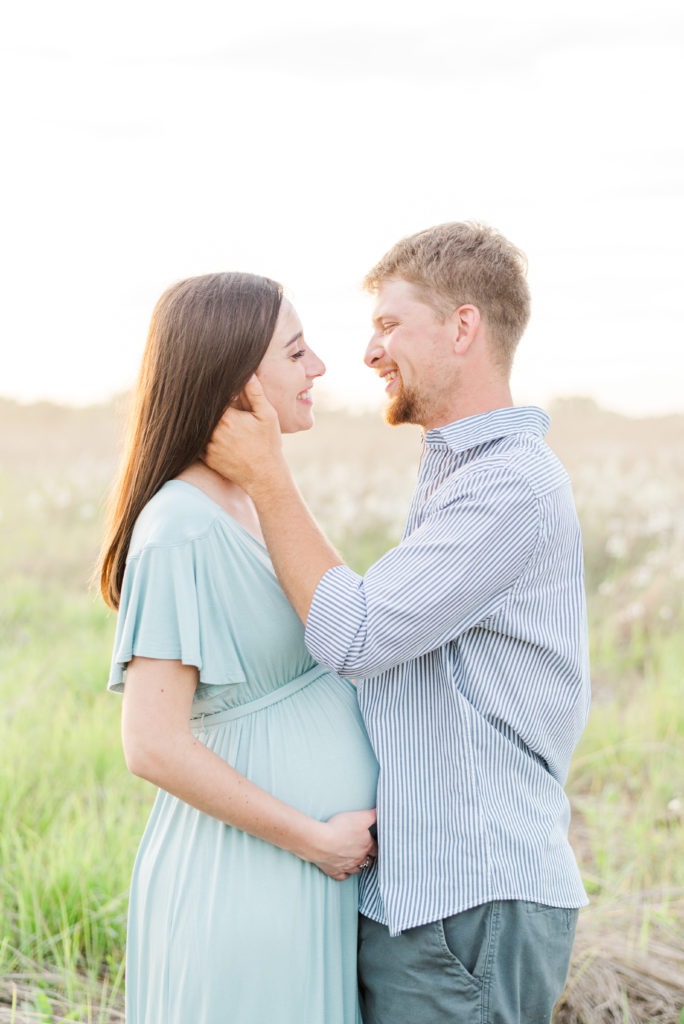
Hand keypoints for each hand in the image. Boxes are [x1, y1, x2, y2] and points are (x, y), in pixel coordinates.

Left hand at [205, 376, 283, 491]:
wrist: (264, 476)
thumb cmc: (268, 444)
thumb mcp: (267, 415)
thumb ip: (255, 393)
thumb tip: (248, 373)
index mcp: (227, 417)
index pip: (213, 397)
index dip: (213, 391)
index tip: (215, 386)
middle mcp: (213, 431)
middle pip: (203, 411)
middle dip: (206, 404)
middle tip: (201, 396)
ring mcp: (207, 446)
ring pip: (198, 426)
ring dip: (201, 420)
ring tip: (198, 411)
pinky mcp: (206, 458)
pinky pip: (196, 442)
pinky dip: (198, 436)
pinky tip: (204, 430)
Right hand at [309, 809, 377, 880]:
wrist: (320, 841)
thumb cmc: (340, 827)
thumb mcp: (360, 817)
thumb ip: (373, 815)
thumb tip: (383, 813)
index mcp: (367, 846)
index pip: (377, 849)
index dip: (377, 846)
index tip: (375, 843)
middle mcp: (359, 859)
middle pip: (368, 861)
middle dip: (369, 857)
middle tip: (367, 852)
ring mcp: (347, 867)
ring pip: (357, 869)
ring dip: (358, 865)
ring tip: (357, 860)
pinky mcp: (335, 871)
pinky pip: (343, 876)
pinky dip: (345, 874)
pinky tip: (344, 869)